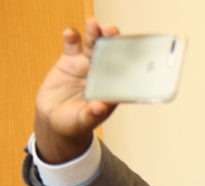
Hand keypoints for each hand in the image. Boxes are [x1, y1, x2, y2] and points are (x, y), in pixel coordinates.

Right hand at [34, 18, 119, 163]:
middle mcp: (104, 74)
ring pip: (94, 46)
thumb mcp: (83, 121)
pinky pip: (72, 46)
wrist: (54, 119)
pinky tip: (70, 33)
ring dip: (95, 34)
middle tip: (111, 31)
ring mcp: (87, 65)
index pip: (124, 72)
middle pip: (111, 53)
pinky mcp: (70, 61)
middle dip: (112, 41)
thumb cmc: (75, 122)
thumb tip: (100, 107)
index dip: (127, 60)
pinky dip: (71, 38)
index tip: (129, 51)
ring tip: (93, 24)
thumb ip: (92, 114)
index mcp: (113, 88)